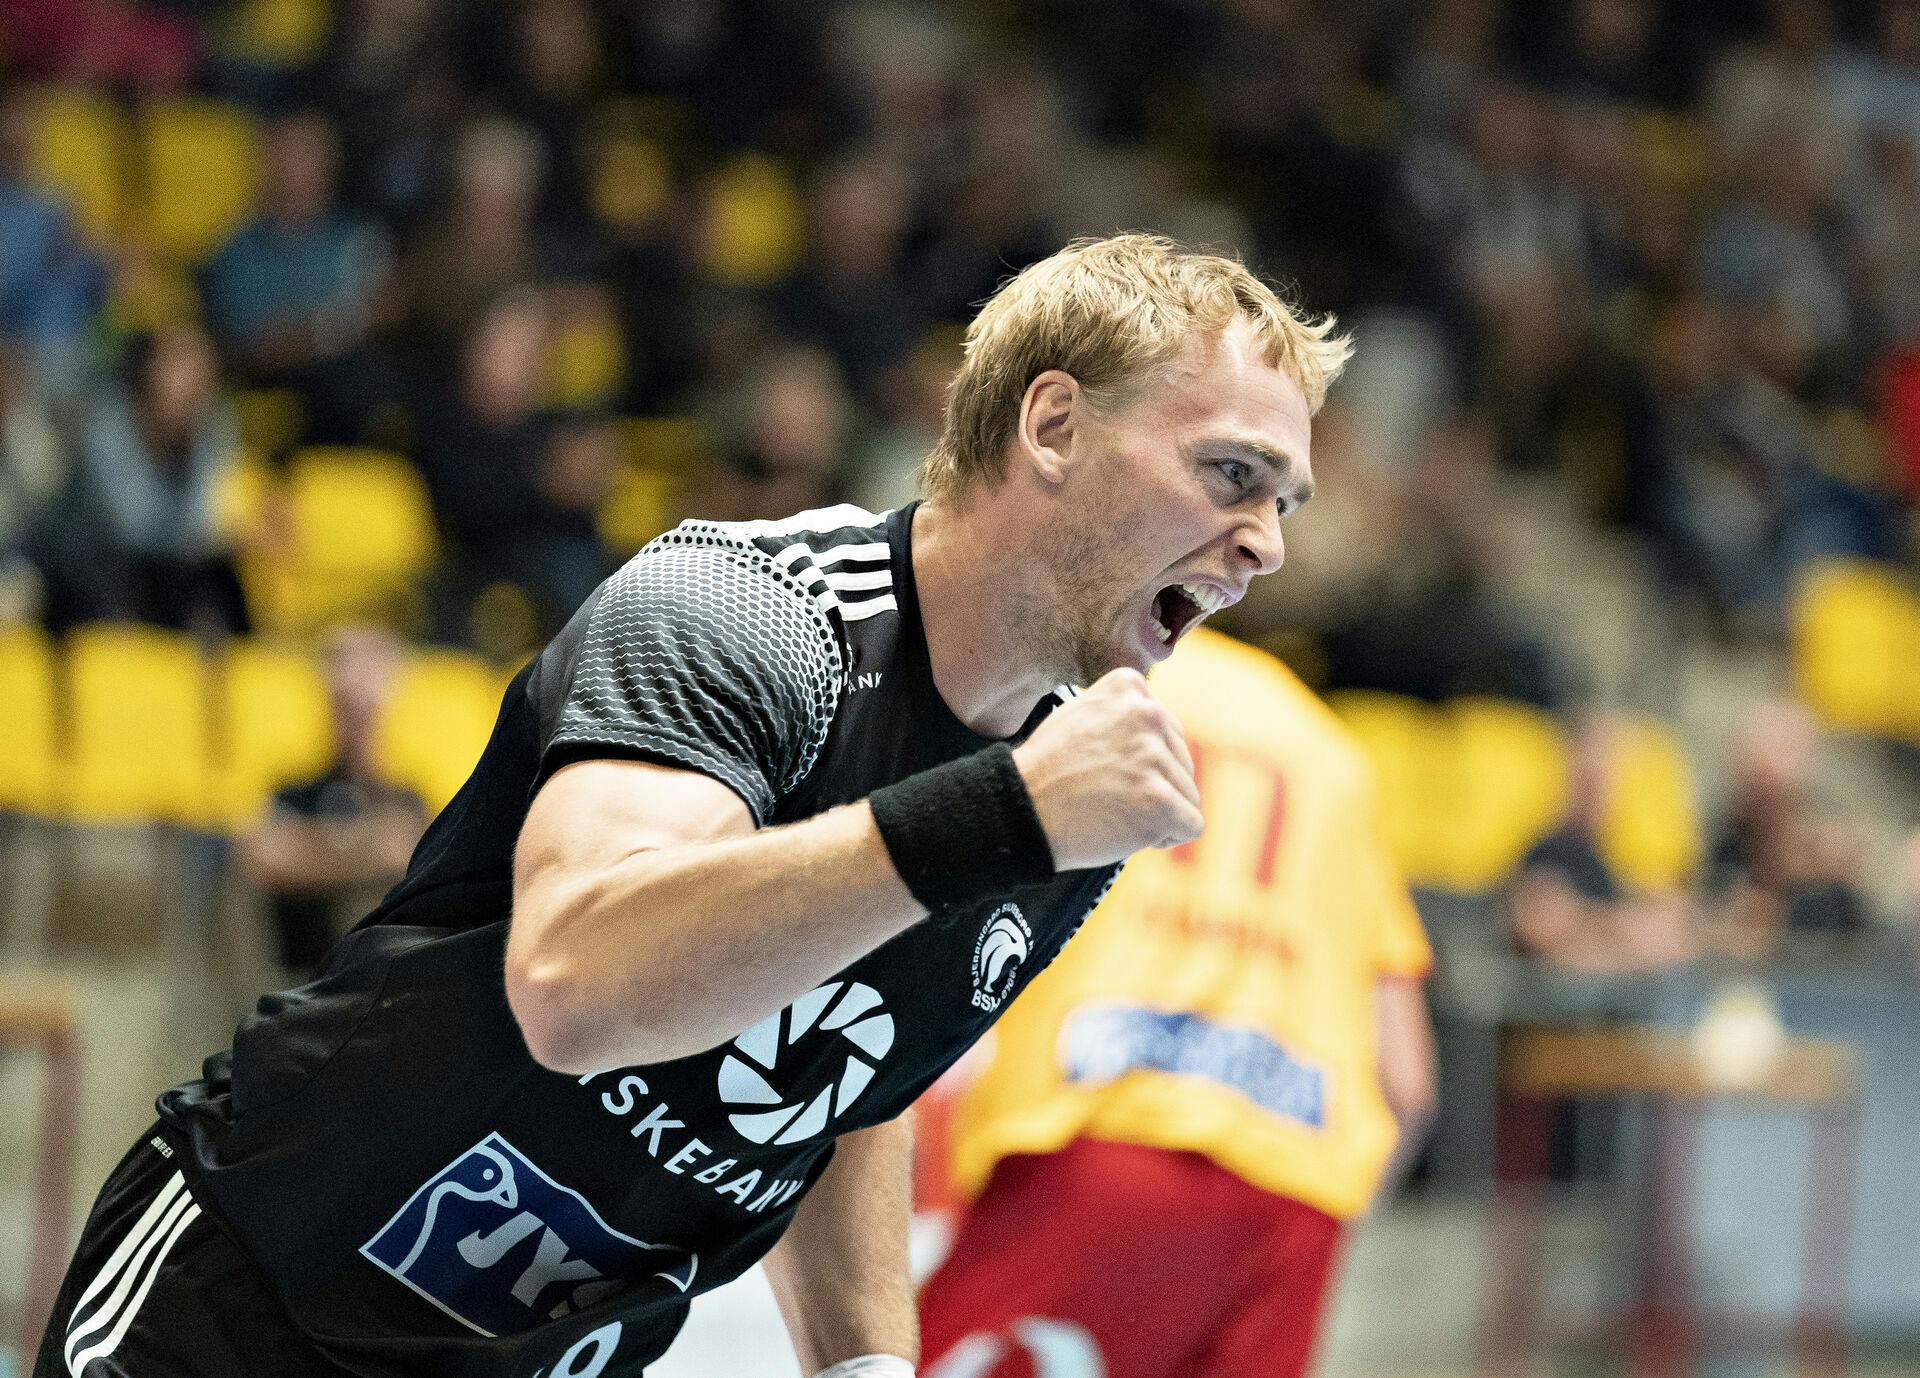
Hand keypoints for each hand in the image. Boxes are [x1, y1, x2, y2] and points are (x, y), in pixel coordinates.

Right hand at [1012, 667, 1201, 869]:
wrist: (1020, 811)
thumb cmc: (1047, 771)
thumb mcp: (1081, 715)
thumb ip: (1123, 715)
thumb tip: (1160, 728)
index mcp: (1129, 687)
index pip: (1169, 733)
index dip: (1143, 762)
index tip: (1107, 769)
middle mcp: (1146, 714)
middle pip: (1183, 763)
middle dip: (1154, 787)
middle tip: (1108, 795)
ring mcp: (1153, 758)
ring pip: (1188, 795)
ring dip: (1157, 812)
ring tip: (1112, 811)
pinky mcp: (1159, 801)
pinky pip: (1191, 824)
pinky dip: (1165, 836)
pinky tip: (1128, 830)